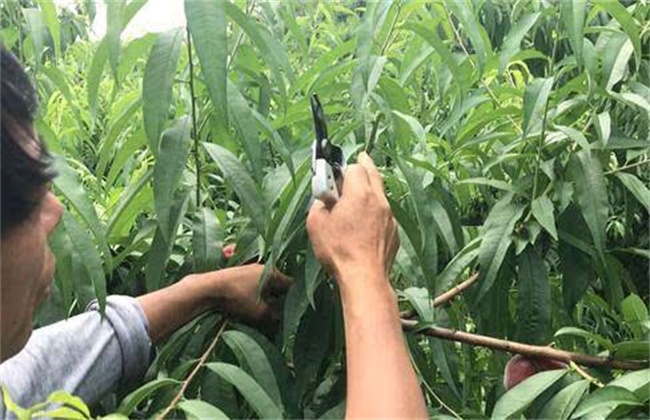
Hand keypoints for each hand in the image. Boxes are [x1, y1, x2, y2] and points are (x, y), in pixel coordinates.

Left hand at [186, 264, 291, 331]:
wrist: (207, 289)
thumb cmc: (236, 297)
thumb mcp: (259, 312)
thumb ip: (275, 318)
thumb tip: (282, 323)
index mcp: (272, 272)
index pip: (291, 286)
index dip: (296, 300)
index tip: (297, 313)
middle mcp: (262, 268)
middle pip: (279, 287)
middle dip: (281, 302)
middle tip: (283, 317)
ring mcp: (249, 271)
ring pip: (266, 288)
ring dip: (268, 301)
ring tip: (267, 316)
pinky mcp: (238, 276)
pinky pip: (254, 288)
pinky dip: (257, 298)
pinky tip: (253, 309)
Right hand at [306, 152, 398, 290]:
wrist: (364, 277)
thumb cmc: (339, 251)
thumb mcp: (315, 223)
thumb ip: (319, 203)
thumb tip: (323, 200)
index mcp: (360, 193)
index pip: (355, 166)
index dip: (343, 168)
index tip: (335, 173)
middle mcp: (379, 200)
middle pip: (373, 173)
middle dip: (364, 166)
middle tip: (359, 159)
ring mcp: (389, 217)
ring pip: (380, 194)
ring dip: (369, 191)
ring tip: (356, 197)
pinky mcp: (393, 232)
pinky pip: (384, 214)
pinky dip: (374, 213)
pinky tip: (363, 225)